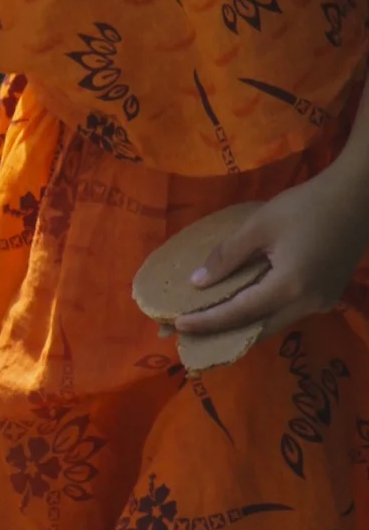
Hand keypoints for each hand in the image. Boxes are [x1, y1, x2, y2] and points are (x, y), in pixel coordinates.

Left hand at [182, 164, 368, 340]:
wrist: (358, 195)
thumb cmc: (307, 204)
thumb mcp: (259, 225)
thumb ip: (227, 256)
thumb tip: (197, 283)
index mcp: (290, 287)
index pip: (240, 313)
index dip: (208, 321)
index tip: (178, 325)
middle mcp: (308, 304)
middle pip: (258, 329)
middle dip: (223, 334)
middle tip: (191, 333)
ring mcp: (322, 303)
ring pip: (274, 324)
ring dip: (244, 325)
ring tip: (212, 323)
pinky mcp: (328, 296)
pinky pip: (289, 313)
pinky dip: (264, 314)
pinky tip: (244, 308)